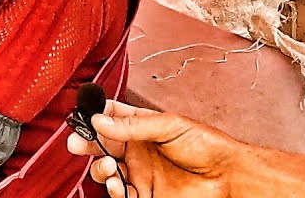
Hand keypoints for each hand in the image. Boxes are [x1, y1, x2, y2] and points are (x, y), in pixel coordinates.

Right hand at [66, 101, 241, 197]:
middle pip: (102, 146)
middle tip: (77, 143)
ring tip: (107, 164)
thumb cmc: (206, 145)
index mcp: (143, 128)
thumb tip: (101, 121)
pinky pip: (120, 194)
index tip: (83, 114)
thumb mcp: (169, 125)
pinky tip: (117, 183)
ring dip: (99, 168)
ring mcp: (140, 173)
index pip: (112, 118)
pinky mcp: (145, 195)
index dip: (96, 115)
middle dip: (87, 143)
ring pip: (106, 171)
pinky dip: (113, 190)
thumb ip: (133, 126)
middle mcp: (138, 150)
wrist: (226, 174)